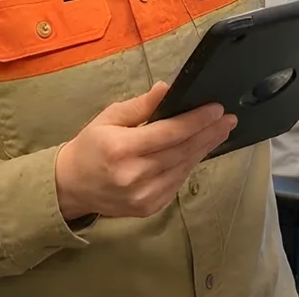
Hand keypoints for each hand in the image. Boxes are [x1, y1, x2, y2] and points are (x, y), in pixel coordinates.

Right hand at [54, 82, 236, 220]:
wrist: (70, 187)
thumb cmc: (89, 147)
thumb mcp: (109, 118)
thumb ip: (140, 106)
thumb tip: (168, 89)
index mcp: (121, 149)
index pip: (168, 133)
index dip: (196, 121)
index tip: (216, 109)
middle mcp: (134, 175)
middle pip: (181, 152)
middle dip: (208, 133)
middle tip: (228, 119)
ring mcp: (143, 196)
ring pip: (183, 169)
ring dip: (204, 149)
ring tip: (220, 132)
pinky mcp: (148, 208)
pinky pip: (176, 183)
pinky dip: (189, 165)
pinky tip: (199, 151)